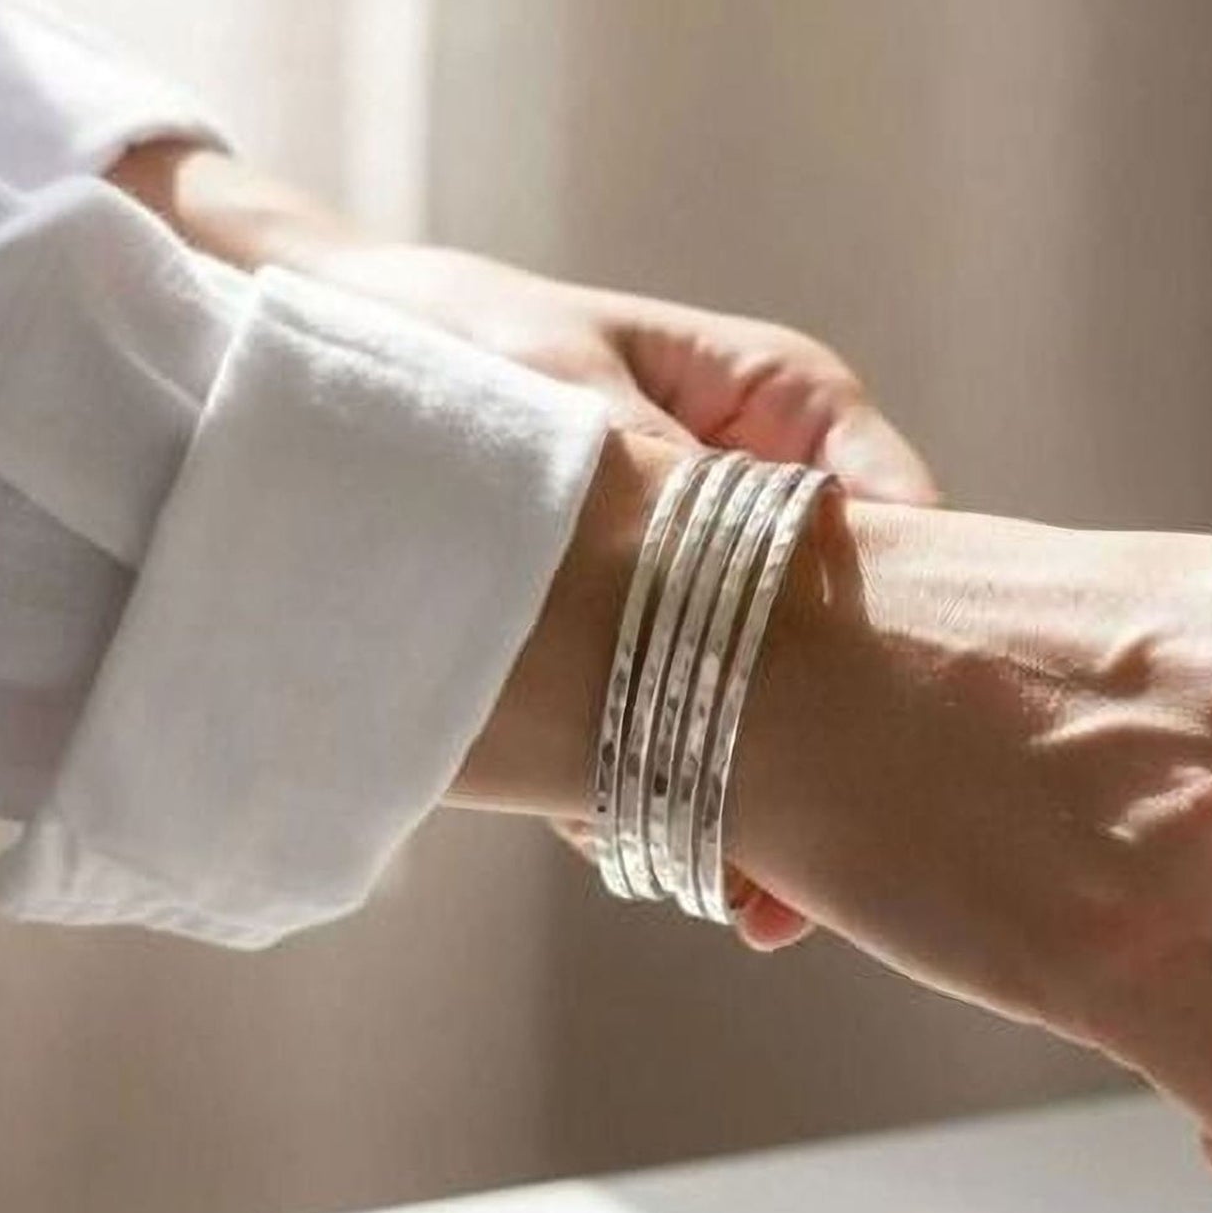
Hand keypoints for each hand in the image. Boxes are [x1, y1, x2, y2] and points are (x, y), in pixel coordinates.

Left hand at [107, 142, 938, 946]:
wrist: (312, 345)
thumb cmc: (441, 331)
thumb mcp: (549, 383)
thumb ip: (647, 482)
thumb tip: (718, 598)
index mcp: (775, 402)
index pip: (891, 517)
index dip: (899, 634)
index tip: (877, 740)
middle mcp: (752, 496)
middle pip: (828, 639)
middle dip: (802, 752)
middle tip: (775, 880)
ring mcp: (693, 580)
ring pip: (749, 697)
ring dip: (713, 782)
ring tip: (685, 872)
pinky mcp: (626, 639)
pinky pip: (662, 712)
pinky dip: (634, 776)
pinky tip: (600, 827)